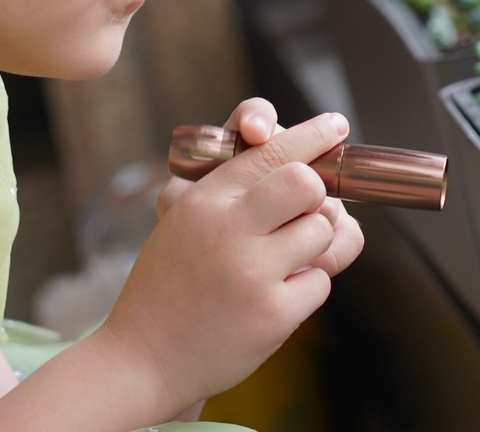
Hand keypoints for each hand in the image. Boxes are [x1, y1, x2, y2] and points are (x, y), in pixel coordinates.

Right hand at [99, 111, 363, 416]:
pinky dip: (305, 286)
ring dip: (313, 244)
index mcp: (205, 199)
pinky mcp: (274, 315)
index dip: (311, 134)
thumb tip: (301, 172)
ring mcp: (253, 272)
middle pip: (307, 184)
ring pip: (321, 231)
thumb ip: (232, 193)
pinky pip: (321, 282)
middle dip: (317, 193)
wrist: (143, 355)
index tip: (335, 124)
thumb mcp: (183, 221)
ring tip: (283, 260)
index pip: (271, 152)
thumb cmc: (168, 282)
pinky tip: (273, 296)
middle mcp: (229, 228)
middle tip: (306, 209)